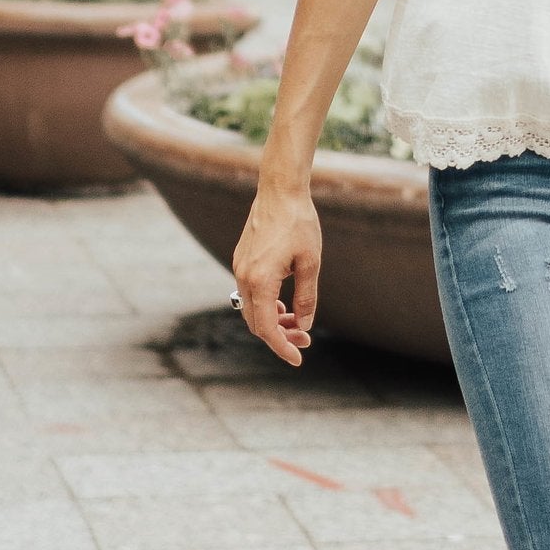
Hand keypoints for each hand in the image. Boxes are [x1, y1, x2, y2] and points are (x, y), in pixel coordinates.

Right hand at [234, 186, 321, 367]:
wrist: (280, 190)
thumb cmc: (299, 223)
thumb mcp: (310, 262)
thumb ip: (306, 297)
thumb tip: (303, 325)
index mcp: (260, 281)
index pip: (267, 328)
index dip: (282, 347)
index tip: (298, 358)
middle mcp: (244, 277)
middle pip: (256, 323)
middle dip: (279, 336)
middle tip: (304, 340)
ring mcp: (239, 268)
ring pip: (252, 309)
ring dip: (272, 320)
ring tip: (296, 321)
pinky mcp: (241, 260)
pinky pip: (249, 294)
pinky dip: (265, 305)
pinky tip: (284, 304)